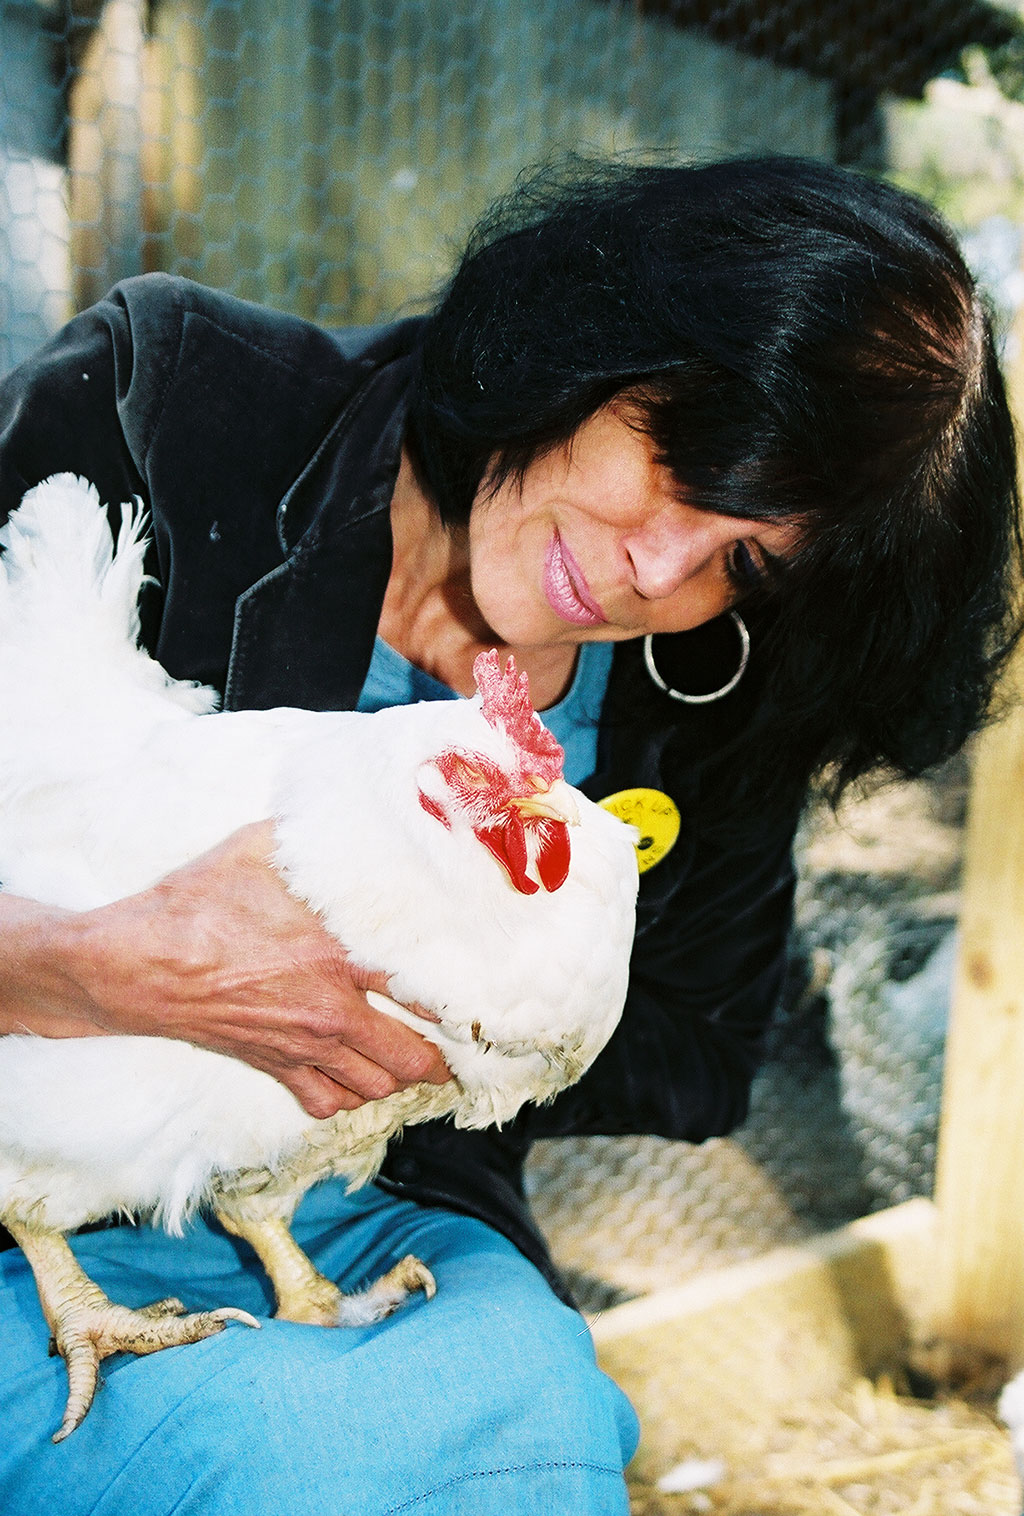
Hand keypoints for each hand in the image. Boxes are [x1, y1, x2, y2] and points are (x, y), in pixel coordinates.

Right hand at [56, 821, 451, 1117]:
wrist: (140, 961)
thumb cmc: (199, 901)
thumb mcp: (262, 849)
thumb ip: (314, 839)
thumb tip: (351, 811)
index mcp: (337, 954)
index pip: (421, 989)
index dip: (457, 1002)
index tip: (475, 1001)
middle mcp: (329, 1010)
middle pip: (411, 1058)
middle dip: (440, 1058)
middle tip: (455, 1047)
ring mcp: (301, 1045)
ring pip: (374, 1088)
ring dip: (397, 1078)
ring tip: (413, 1062)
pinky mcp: (272, 1065)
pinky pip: (325, 1104)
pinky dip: (346, 1098)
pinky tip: (353, 1078)